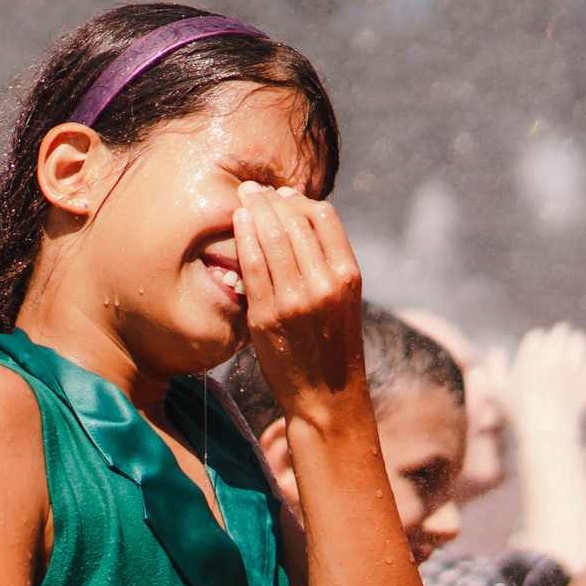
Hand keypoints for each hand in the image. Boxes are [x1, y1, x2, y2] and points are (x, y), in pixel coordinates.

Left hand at [232, 182, 366, 422]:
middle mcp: (325, 284)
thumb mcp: (343, 300)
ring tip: (243, 196)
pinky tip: (237, 221)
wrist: (327, 397)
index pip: (324, 218)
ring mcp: (295, 300)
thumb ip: (326, 264)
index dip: (300, 200)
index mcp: (348, 276)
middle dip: (271, 199)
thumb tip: (300, 222)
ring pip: (272, 237)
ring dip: (254, 210)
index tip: (283, 194)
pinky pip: (252, 264)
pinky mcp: (267, 315)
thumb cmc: (332, 345)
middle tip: (253, 187)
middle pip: (294, 222)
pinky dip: (243, 237)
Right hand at [501, 324, 585, 442]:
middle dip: (558, 335)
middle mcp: (554, 354)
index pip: (537, 336)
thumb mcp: (495, 389)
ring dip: (576, 341)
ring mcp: (574, 365)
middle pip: (560, 332)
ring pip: (580, 340)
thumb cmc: (518, 411)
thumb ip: (493, 366)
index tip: (536, 348)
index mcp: (531, 353)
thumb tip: (497, 350)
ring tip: (575, 347)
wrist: (546, 430)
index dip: (536, 341)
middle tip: (559, 340)